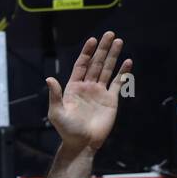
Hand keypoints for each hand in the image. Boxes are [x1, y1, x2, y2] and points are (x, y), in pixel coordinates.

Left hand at [46, 32, 131, 152]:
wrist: (82, 143)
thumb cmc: (67, 130)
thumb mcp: (57, 112)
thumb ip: (55, 95)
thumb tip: (49, 78)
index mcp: (73, 88)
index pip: (81, 66)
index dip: (86, 53)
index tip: (92, 40)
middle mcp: (87, 87)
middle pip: (96, 64)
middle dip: (102, 49)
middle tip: (110, 34)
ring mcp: (100, 92)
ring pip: (107, 69)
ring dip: (113, 56)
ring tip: (119, 41)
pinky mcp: (111, 99)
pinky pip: (118, 83)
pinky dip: (123, 72)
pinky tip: (127, 62)